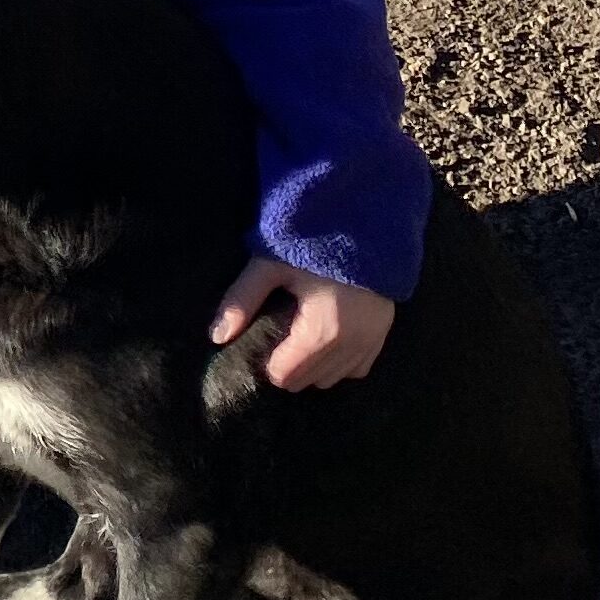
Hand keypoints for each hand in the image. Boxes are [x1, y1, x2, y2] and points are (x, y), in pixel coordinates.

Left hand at [212, 257, 394, 390]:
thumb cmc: (313, 240)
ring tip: (298, 337)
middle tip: (276, 338)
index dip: (266, 364)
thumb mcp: (270, 264)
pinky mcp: (384, 334)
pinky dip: (340, 362)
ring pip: (333, 379)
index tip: (259, 343)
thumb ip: (242, 299)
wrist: (364, 218)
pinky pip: (358, 368)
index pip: (285, 376)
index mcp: (322, 332)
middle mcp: (351, 345)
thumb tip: (216, 337)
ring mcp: (372, 342)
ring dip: (313, 367)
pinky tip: (325, 340)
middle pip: (308, 381)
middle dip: (288, 367)